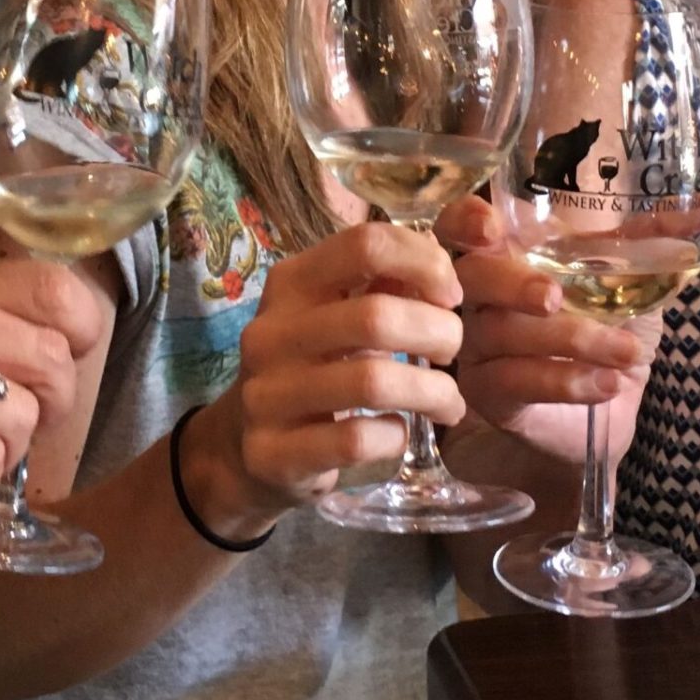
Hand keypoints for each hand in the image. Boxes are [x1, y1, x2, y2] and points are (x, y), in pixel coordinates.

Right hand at [195, 222, 466, 525]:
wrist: (247, 448)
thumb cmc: (312, 368)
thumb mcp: (336, 316)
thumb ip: (383, 285)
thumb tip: (440, 264)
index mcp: (290, 283)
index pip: (364, 245)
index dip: (425, 265)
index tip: (452, 296)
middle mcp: (269, 333)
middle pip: (375, 317)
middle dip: (438, 333)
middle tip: (453, 353)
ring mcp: (265, 395)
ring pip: (371, 382)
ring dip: (430, 392)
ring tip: (448, 403)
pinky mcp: (271, 453)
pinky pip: (356, 440)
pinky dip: (395, 436)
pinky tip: (399, 432)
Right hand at [435, 195, 652, 466]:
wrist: (611, 406)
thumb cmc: (613, 327)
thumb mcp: (639, 279)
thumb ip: (668, 239)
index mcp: (508, 251)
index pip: (457, 223)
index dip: (465, 220)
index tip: (492, 226)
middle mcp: (479, 294)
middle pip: (470, 277)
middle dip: (512, 283)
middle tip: (557, 297)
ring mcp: (477, 346)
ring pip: (502, 333)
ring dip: (571, 341)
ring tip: (626, 353)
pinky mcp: (489, 395)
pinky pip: (515, 382)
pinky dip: (566, 380)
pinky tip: (607, 384)